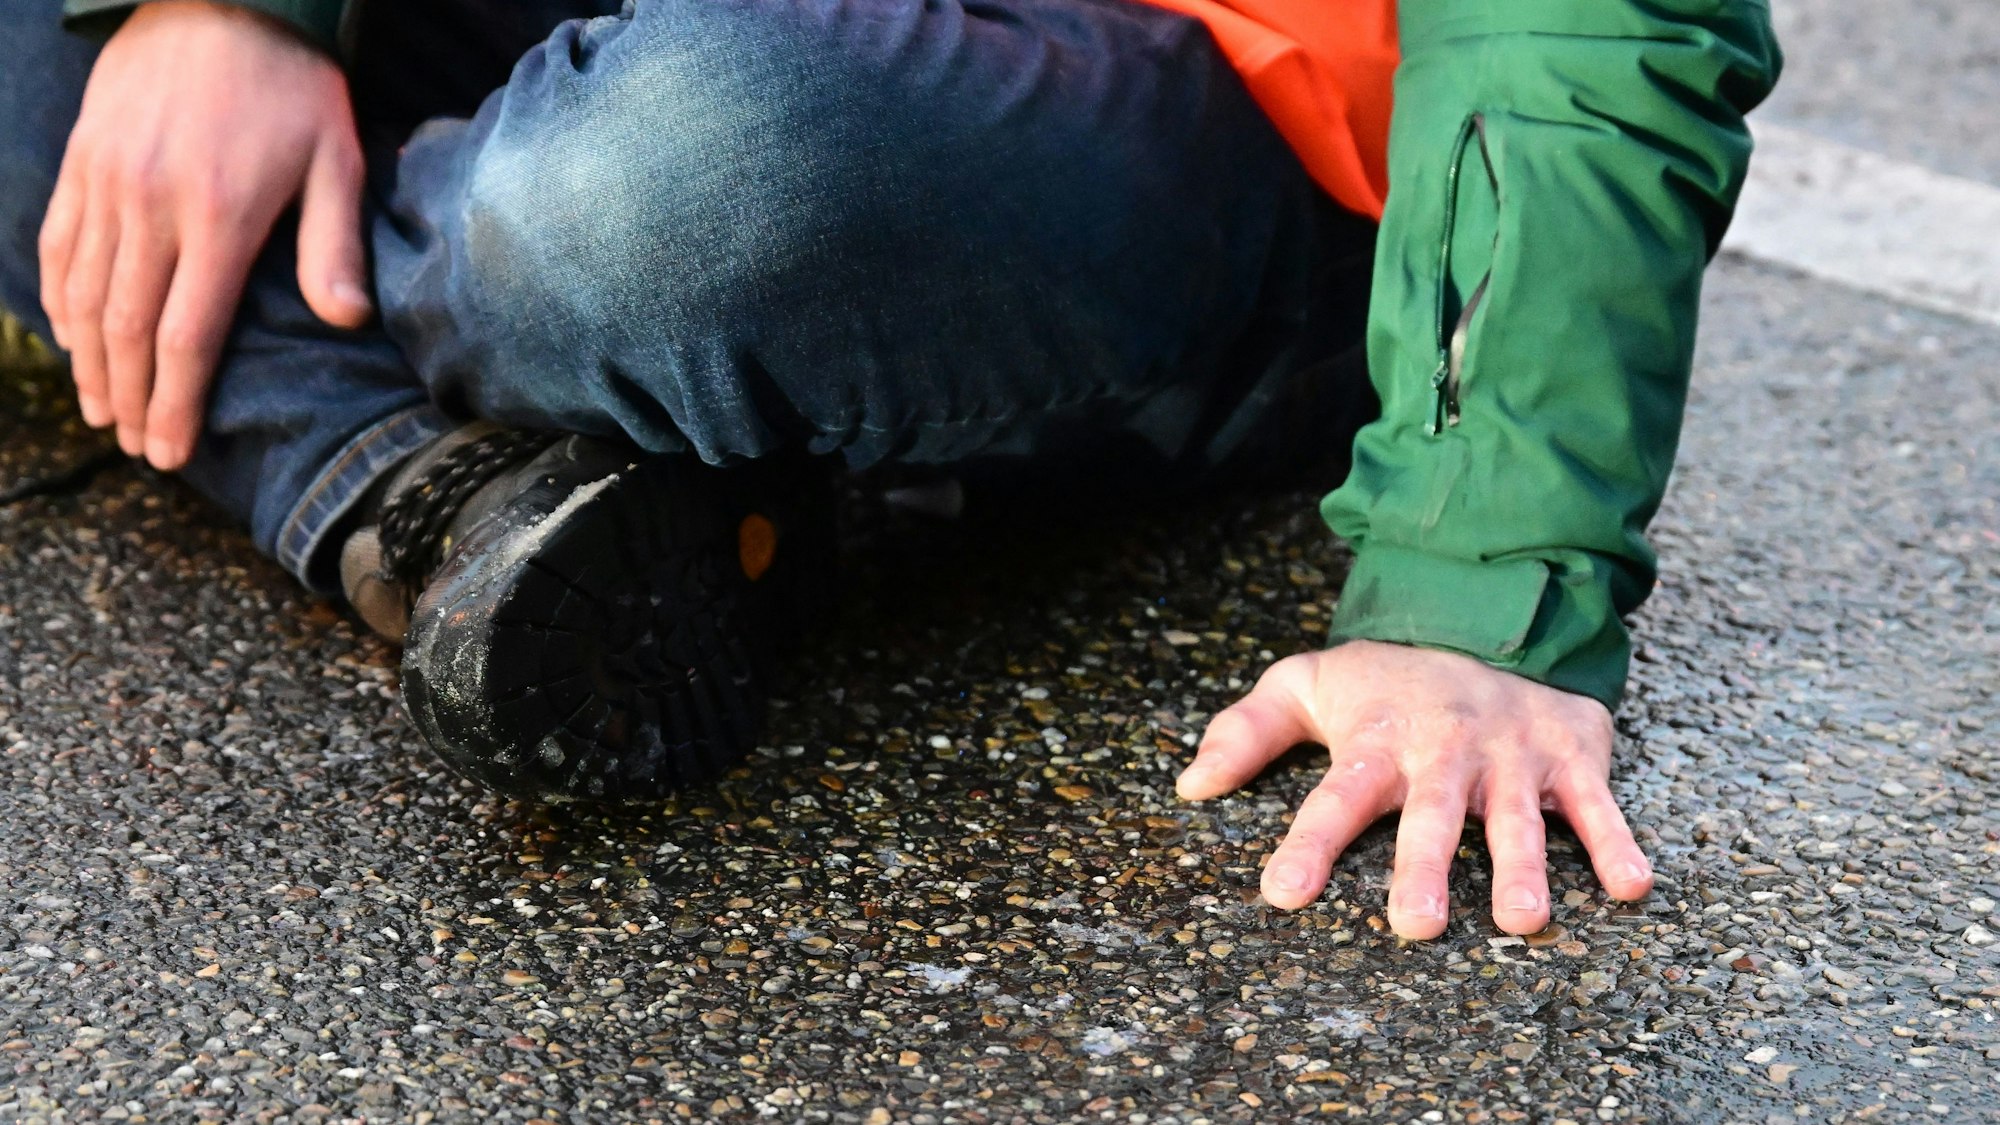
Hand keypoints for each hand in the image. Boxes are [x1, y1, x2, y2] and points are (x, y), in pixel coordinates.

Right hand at [39, 0, 368, 470]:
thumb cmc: (293, 86)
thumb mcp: (337, 160)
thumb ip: (333, 245)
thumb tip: (346, 321)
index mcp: (219, 217)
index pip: (187, 336)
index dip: (175, 403)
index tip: (170, 454)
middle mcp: (150, 206)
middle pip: (128, 329)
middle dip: (130, 398)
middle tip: (136, 447)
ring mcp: (105, 181)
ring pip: (84, 293)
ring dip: (90, 361)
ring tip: (103, 410)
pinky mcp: (81, 160)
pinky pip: (57, 243)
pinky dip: (60, 299)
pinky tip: (72, 338)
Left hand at [1178, 640, 1653, 938]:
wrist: (1490, 610)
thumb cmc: (1389, 677)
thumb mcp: (1309, 683)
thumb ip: (1247, 730)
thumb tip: (1190, 786)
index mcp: (1377, 741)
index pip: (1335, 798)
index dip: (1309, 844)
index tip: (1282, 893)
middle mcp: (1444, 749)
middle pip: (1431, 813)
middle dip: (1423, 865)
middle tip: (1416, 923)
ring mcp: (1511, 753)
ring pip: (1516, 816)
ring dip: (1523, 867)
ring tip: (1522, 920)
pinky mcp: (1570, 753)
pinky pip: (1597, 802)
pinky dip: (1617, 841)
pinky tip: (1630, 885)